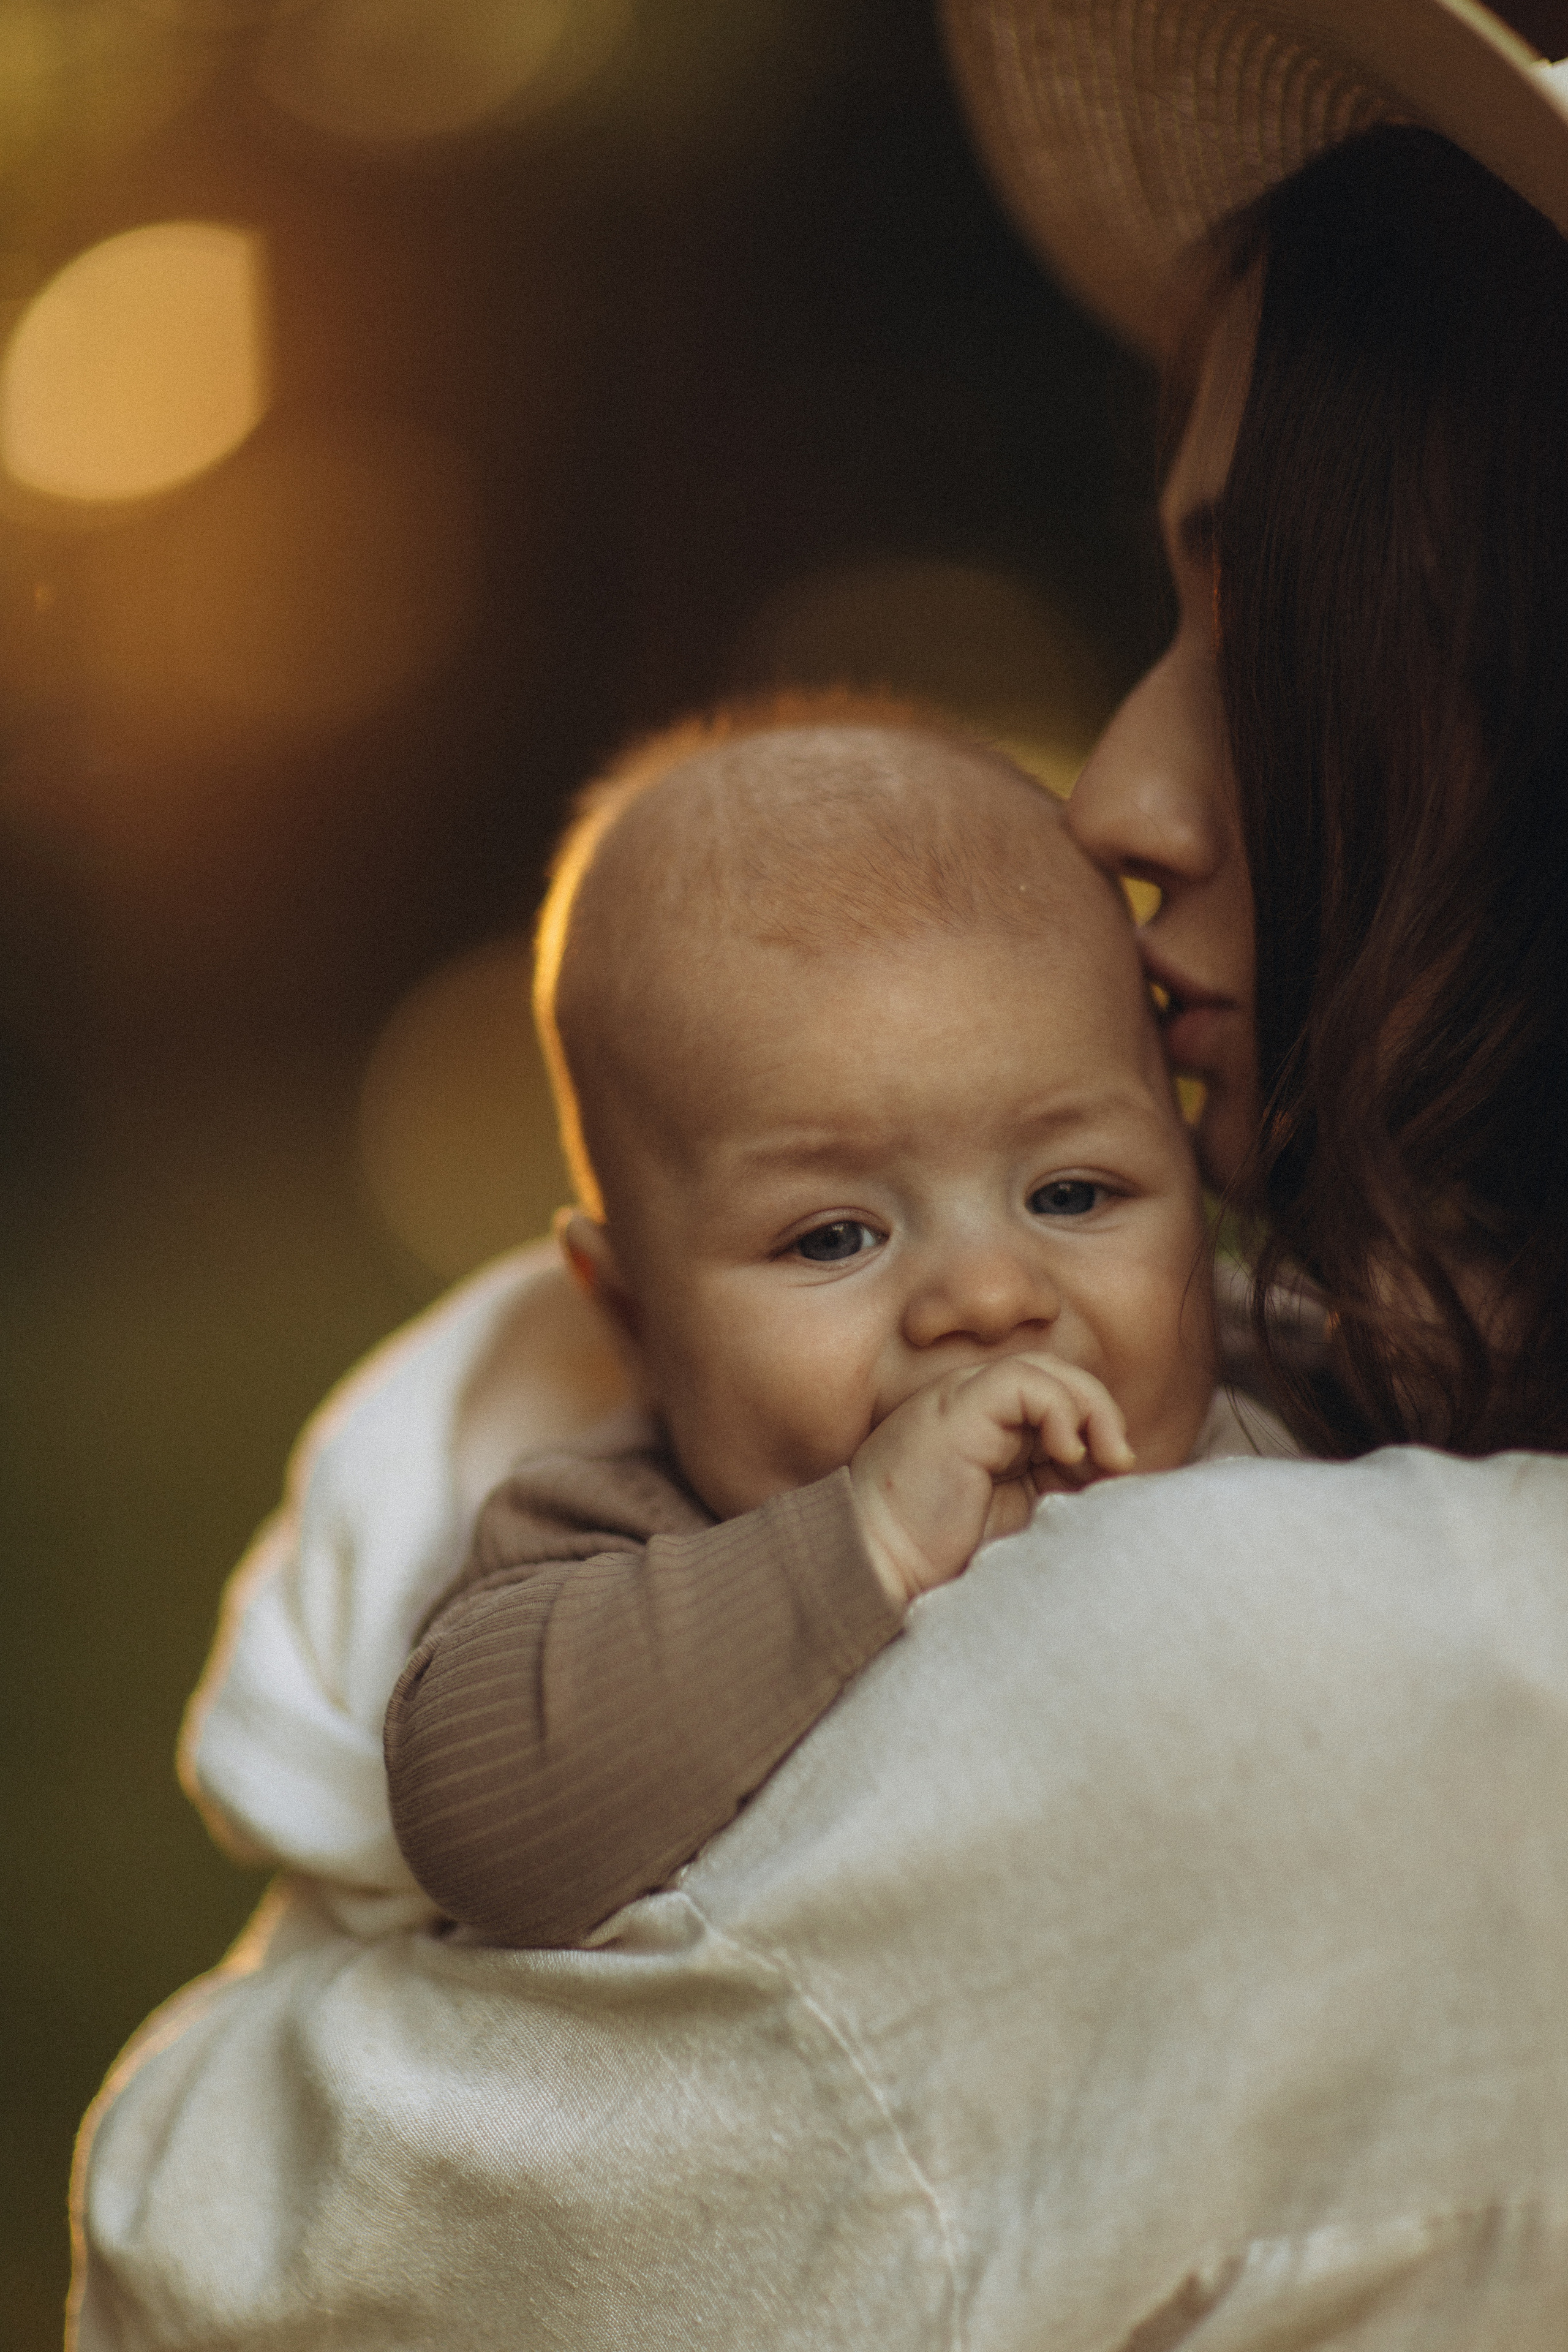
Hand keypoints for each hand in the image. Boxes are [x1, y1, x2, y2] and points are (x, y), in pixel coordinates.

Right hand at [848, 1354, 1135, 1606]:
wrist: (877, 1567)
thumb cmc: (939, 1555)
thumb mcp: (1019, 1514)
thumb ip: (1056, 1486)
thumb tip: (1117, 1469)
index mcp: (988, 1428)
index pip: (1059, 1401)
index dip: (1095, 1429)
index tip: (1114, 1478)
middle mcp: (975, 1404)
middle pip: (1059, 1377)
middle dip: (1101, 1414)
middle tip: (1120, 1463)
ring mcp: (963, 1400)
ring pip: (1047, 1370)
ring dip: (1090, 1409)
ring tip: (1102, 1458)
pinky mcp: (959, 1406)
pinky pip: (1024, 1381)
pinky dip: (1060, 1409)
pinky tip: (1067, 1453)